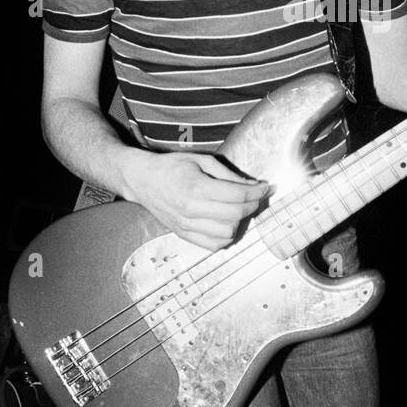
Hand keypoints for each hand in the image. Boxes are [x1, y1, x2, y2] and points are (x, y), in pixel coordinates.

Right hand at [122, 149, 270, 248]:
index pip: (237, 195)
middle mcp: (191, 209)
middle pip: (235, 214)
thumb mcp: (201, 160)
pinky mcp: (183, 234)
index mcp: (196, 187)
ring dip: (240, 221)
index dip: (256, 192)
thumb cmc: (171, 167)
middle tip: (256, 196)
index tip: (264, 187)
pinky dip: (226, 237)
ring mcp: (186, 225)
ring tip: (240, 208)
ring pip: (227, 233)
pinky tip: (227, 223)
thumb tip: (252, 185)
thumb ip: (227, 175)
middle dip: (252, 205)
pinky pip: (213, 245)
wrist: (142, 179)